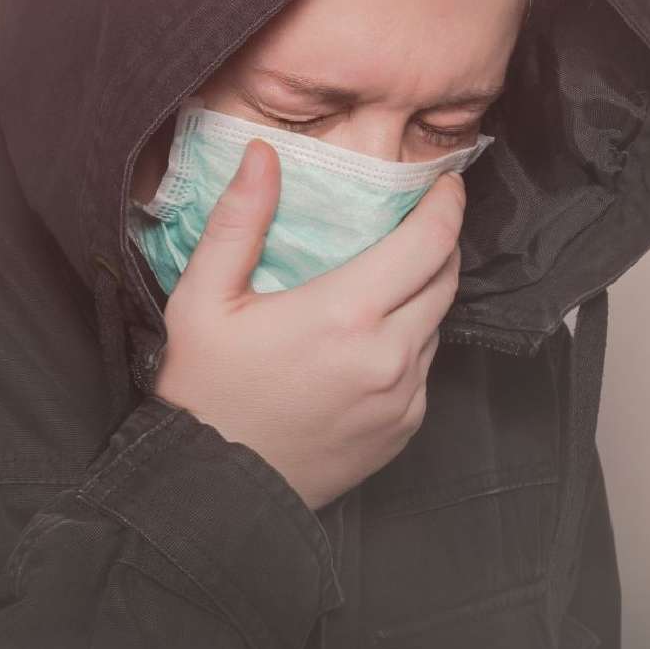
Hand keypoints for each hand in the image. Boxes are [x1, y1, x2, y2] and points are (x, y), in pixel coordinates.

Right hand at [155, 139, 464, 511]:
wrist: (212, 495)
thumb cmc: (203, 391)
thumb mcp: (203, 298)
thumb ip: (239, 221)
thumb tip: (263, 153)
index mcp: (346, 314)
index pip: (429, 242)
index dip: (447, 205)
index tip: (446, 183)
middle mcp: (390, 356)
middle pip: (445, 278)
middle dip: (439, 243)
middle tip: (415, 221)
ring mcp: (403, 398)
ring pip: (437, 323)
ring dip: (423, 293)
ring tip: (387, 278)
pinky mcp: (403, 430)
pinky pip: (425, 368)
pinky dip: (411, 341)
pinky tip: (369, 338)